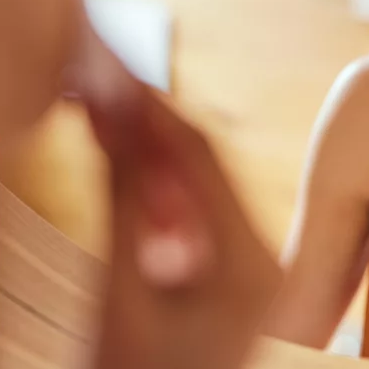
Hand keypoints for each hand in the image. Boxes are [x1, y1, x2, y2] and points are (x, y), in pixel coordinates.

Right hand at [69, 24, 280, 368]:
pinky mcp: (237, 293)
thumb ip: (125, 200)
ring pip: (206, 194)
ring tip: (107, 116)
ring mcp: (256, 283)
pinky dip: (165, 193)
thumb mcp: (120, 297)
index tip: (106, 71)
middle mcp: (267, 270)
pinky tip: (133, 170)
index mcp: (250, 268)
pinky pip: (203, 224)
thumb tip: (112, 113)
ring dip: (158, 155)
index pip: (199, 158)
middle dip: (152, 126)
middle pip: (208, 171)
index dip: (149, 108)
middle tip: (101, 85)